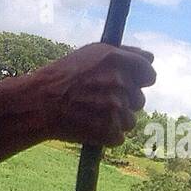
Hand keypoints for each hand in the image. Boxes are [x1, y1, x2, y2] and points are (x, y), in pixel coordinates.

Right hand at [29, 43, 155, 146]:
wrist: (38, 104)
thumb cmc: (62, 76)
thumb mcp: (91, 54)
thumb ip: (126, 53)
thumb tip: (151, 58)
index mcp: (117, 61)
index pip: (150, 74)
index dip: (140, 80)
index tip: (126, 83)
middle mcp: (119, 83)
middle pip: (140, 100)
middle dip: (124, 101)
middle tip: (99, 100)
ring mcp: (116, 109)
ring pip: (131, 120)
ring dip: (116, 120)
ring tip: (92, 114)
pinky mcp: (110, 132)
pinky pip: (119, 136)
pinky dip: (106, 135)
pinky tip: (89, 126)